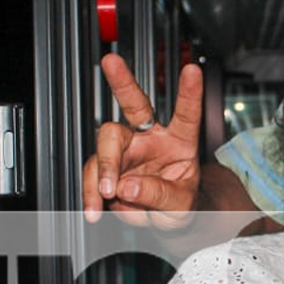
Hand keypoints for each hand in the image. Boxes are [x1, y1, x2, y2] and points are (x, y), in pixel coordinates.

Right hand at [83, 54, 203, 226]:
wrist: (167, 221)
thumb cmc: (181, 203)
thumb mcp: (181, 204)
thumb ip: (159, 193)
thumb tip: (128, 186)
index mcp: (179, 141)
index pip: (187, 114)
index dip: (190, 92)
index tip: (193, 70)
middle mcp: (151, 138)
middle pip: (134, 105)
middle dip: (122, 82)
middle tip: (110, 63)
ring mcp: (127, 151)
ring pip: (106, 145)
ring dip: (103, 170)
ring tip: (107, 195)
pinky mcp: (108, 168)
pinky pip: (93, 174)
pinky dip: (90, 193)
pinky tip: (94, 207)